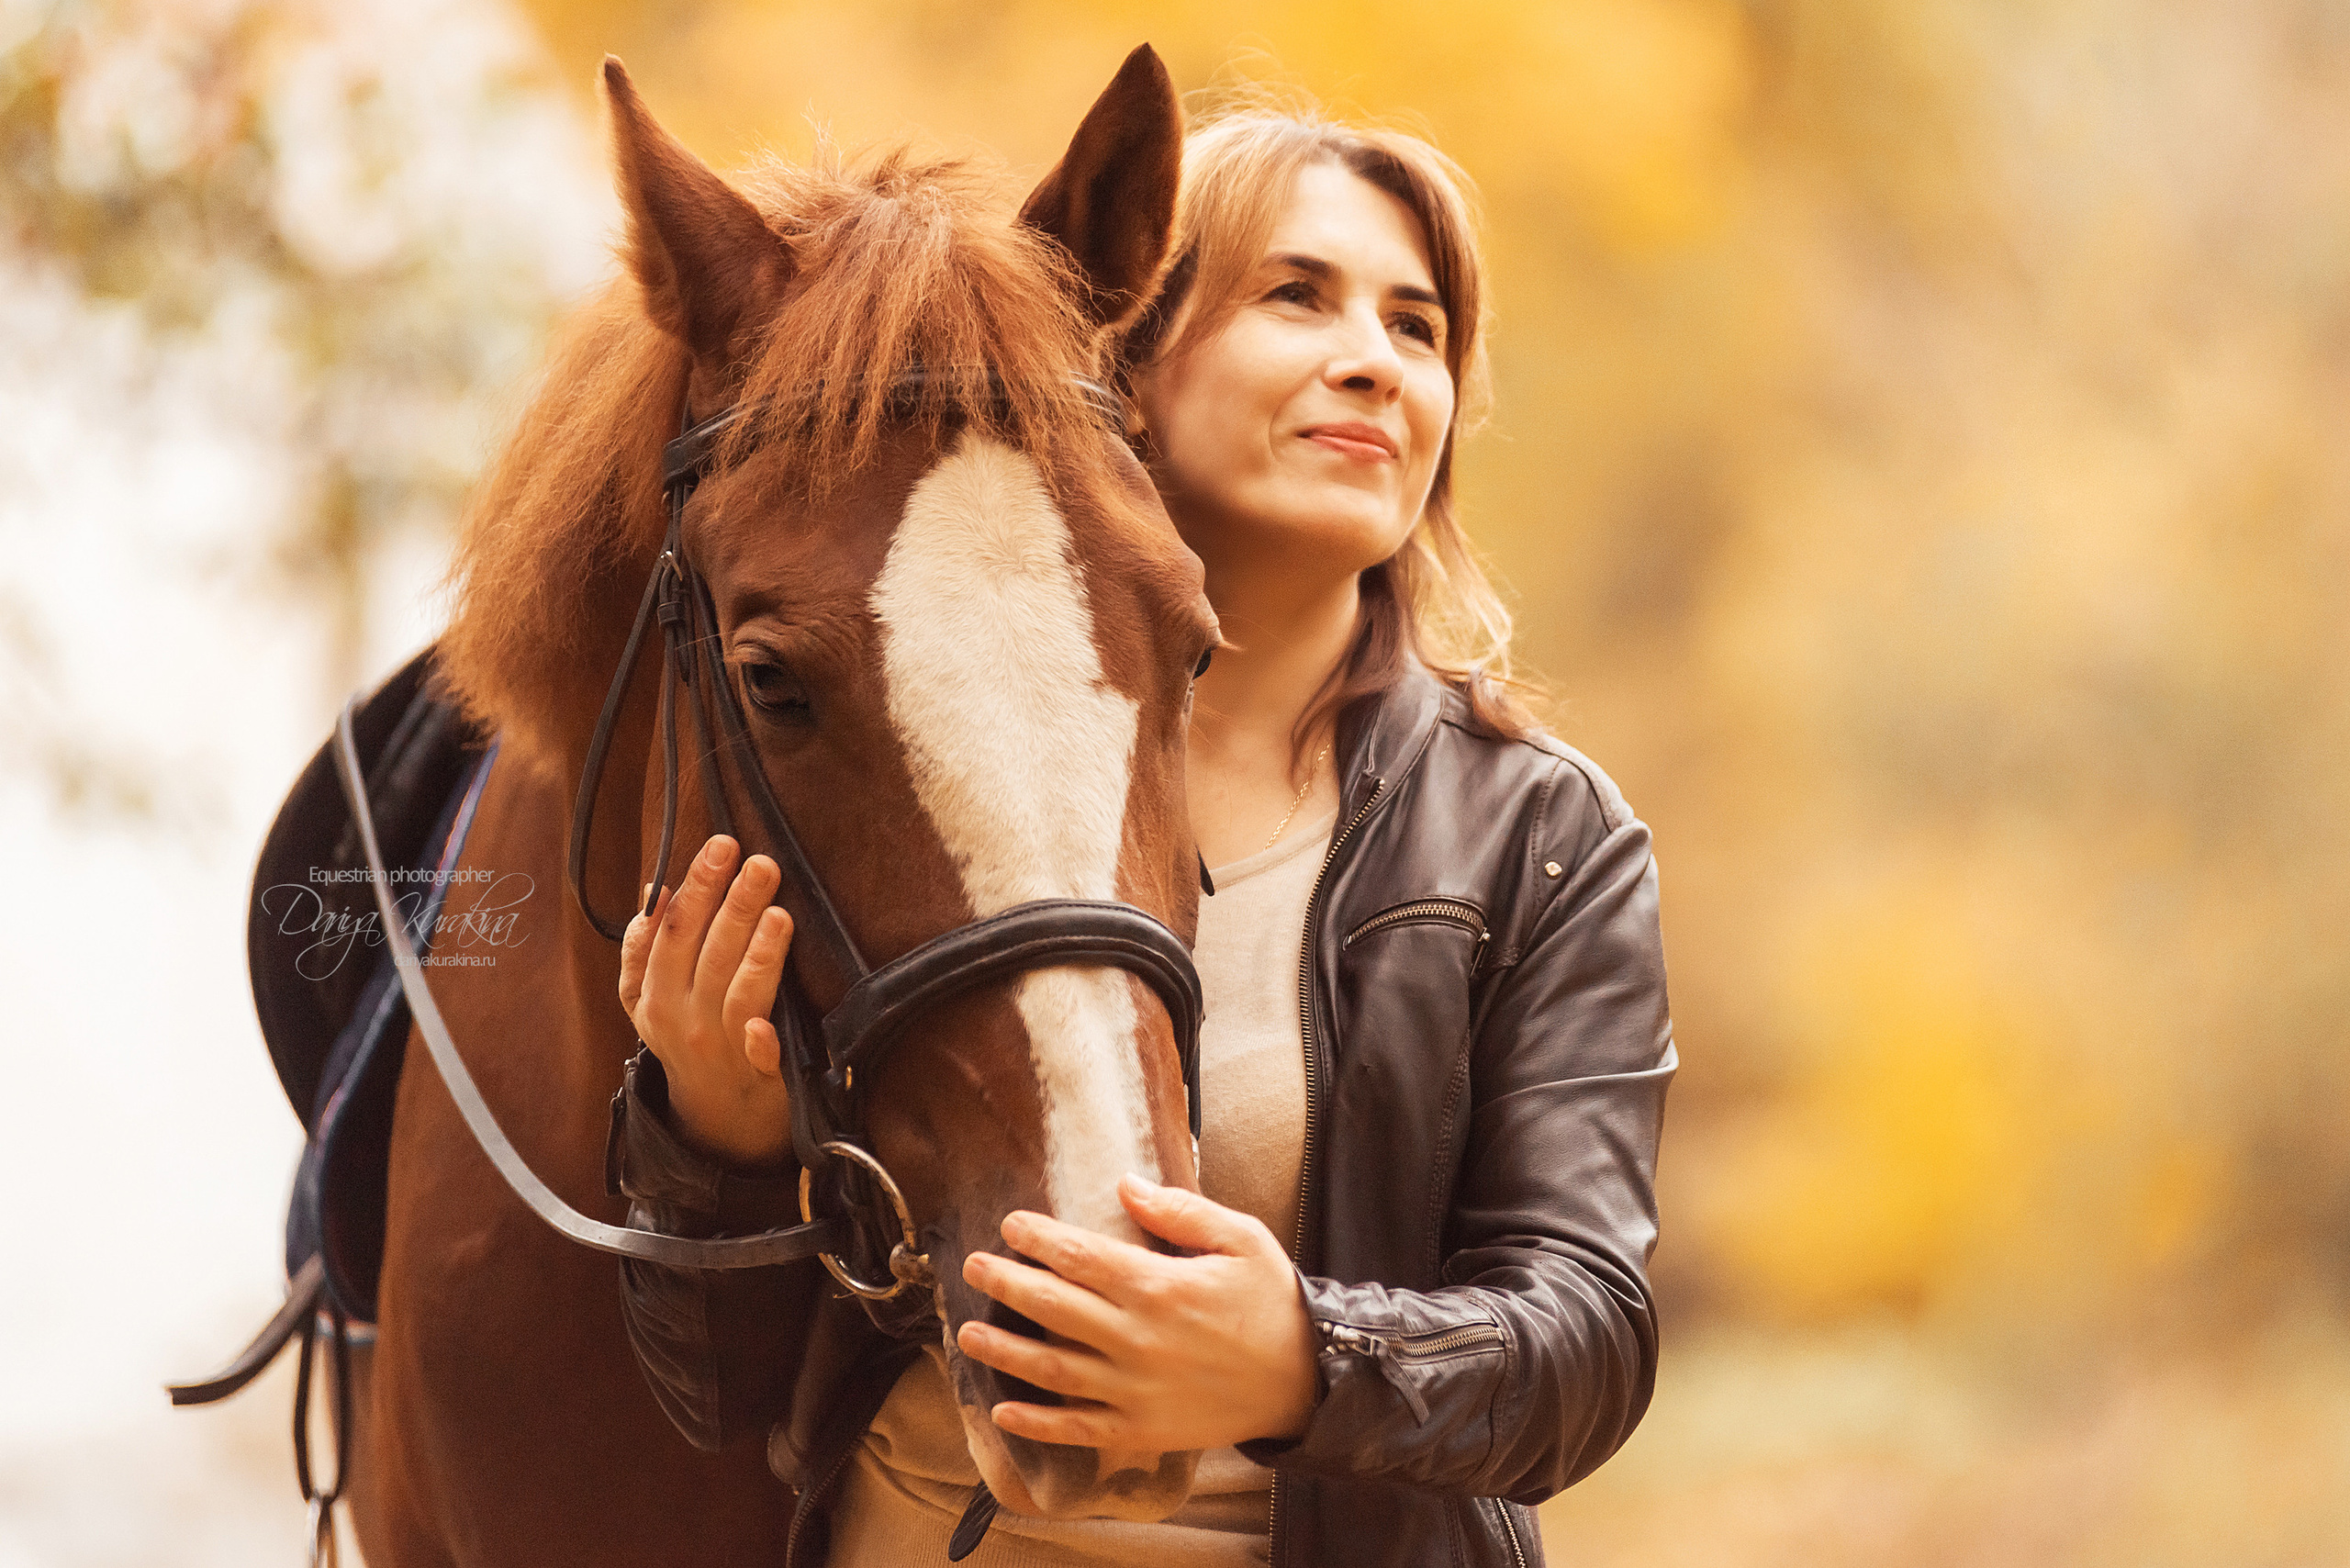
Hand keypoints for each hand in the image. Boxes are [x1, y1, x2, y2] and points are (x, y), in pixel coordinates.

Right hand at [618, 834, 794, 1167]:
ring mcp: (720, 1050)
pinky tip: (766, 1025)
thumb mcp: (649, 998)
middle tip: (760, 863)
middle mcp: (682, 1020)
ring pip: (737, 996)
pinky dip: (761, 1044)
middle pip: (707, 955)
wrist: (716, 1120)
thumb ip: (645, 947)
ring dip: (757, 956)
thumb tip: (656, 890)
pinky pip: (759, 1060)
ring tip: (780, 914)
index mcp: (654, 995)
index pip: (673, 932)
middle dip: (733, 905)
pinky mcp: (758, 1078)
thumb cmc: (688, 1037)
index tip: (722, 846)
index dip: (697, 888)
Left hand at [955, 1174, 1318, 1452]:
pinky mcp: (1141, 1429)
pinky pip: (1078, 1428)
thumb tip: (1125, 1185)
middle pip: (1053, 1307)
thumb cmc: (1272, 1302)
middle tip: (972, 1267)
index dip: (1037, 1239)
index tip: (1010, 1226)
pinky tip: (1002, 1413)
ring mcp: (1135, 1390)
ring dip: (1003, 1352)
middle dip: (1005, 1284)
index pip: (1080, 1257)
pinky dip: (1036, 1425)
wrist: (1306, 1381)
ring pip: (1052, 1369)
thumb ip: (1181, 1211)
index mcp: (1159, 1287)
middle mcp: (1137, 1339)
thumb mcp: (1241, 1239)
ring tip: (965, 1335)